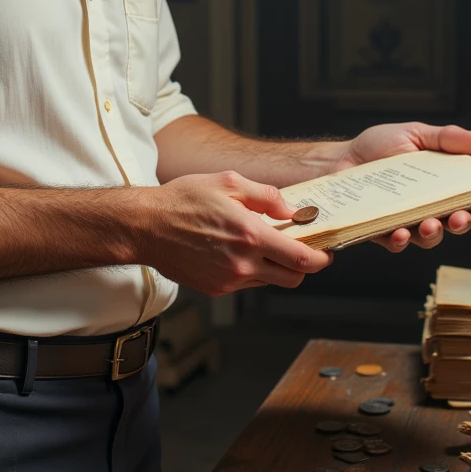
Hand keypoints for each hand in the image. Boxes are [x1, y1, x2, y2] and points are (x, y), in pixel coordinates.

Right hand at [141, 171, 332, 295]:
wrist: (145, 226)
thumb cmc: (183, 200)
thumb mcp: (228, 182)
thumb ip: (267, 196)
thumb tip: (292, 211)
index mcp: (251, 235)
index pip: (302, 259)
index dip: (321, 258)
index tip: (325, 252)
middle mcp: (243, 263)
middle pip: (293, 278)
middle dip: (303, 266)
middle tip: (300, 249)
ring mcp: (228, 280)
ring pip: (269, 281)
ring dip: (275, 267)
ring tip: (262, 246)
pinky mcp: (215, 289)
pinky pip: (246, 283)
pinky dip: (250, 271)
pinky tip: (235, 252)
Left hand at [332, 121, 470, 252]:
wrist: (338, 159)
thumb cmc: (377, 147)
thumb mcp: (415, 134)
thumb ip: (446, 139)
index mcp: (442, 183)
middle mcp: (428, 205)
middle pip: (455, 221)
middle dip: (463, 222)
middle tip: (461, 218)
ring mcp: (407, 221)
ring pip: (428, 237)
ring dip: (434, 234)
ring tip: (430, 225)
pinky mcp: (381, 231)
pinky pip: (396, 242)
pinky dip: (401, 240)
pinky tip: (400, 232)